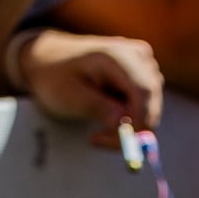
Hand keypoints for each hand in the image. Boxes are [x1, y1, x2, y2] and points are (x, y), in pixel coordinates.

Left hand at [15, 29, 161, 149]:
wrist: (47, 60)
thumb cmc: (54, 77)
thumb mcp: (67, 95)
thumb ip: (97, 107)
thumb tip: (127, 125)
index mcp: (116, 55)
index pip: (143, 92)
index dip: (138, 121)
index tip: (119, 142)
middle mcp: (137, 55)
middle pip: (151, 102)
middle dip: (131, 129)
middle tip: (99, 140)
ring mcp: (144, 63)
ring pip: (151, 107)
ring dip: (129, 125)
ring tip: (98, 128)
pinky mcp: (145, 72)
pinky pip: (148, 104)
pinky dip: (130, 117)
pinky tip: (106, 115)